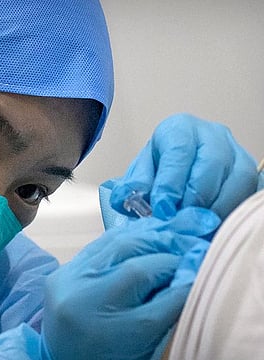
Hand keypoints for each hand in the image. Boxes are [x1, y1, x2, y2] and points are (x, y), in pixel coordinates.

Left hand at [41, 207, 219, 359]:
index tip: (204, 270)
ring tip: (173, 234)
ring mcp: (71, 282)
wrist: (61, 357)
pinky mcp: (62, 271)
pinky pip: (100, 243)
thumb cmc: (108, 356)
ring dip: (151, 237)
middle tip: (193, 246)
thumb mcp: (144, 344)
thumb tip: (191, 275)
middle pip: (139, 268)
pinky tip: (145, 233)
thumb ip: (167, 312)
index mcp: (115, 334)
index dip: (190, 282)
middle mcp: (88, 303)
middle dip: (172, 253)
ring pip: (119, 245)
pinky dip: (126, 235)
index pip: (165, 300)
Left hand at [109, 113, 257, 219]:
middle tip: (180, 220)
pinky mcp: (252, 174)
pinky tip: (213, 227)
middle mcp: (213, 136)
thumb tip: (130, 198)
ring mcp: (237, 154)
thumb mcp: (141, 172)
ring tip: (196, 227)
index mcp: (180, 129)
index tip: (161, 208)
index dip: (170, 183)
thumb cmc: (161, 169)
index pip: (178, 152)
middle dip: (194, 197)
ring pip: (237, 180)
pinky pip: (249, 193)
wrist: (179, 168)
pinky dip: (231, 213)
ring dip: (216, 208)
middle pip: (212, 164)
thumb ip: (135, 184)